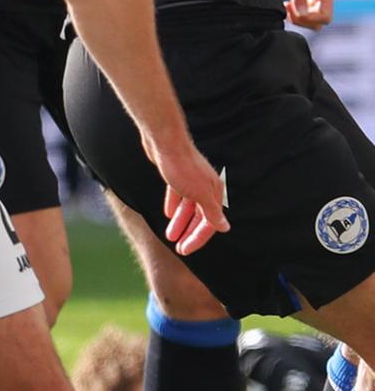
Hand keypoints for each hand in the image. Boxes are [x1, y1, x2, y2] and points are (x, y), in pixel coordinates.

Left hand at [141, 130, 229, 255]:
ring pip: (187, 207)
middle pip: (199, 216)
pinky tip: (168, 214)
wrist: (164, 140)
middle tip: (179, 248)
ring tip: (170, 235)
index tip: (185, 250)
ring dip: (179, 222)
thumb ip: (211, 212)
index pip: (210, 223)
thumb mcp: (198, 194)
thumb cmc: (181, 166)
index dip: (197, 238)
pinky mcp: (178, 173)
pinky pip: (178, 194)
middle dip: (189, 233)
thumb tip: (225, 228)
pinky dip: (174, 205)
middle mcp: (206, 186)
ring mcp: (192, 179)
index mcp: (214, 192)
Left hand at [285, 0, 333, 29]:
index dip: (309, 19)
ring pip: (312, 18)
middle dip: (302, 19)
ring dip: (299, 17)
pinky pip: (307, 10)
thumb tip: (301, 15)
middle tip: (286, 7)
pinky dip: (297, 11)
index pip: (325, 17)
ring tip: (285, 5)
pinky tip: (286, 4)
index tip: (292, 8)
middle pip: (319, 21)